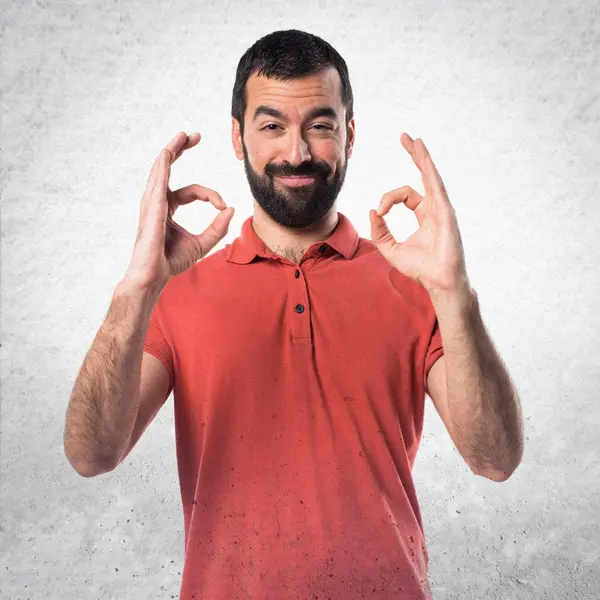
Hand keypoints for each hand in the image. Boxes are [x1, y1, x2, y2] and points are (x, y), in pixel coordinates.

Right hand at [124, 131, 234, 292]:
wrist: (155, 274)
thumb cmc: (171, 261)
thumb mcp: (203, 243)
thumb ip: (218, 227)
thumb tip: (231, 209)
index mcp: (167, 207)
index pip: (193, 190)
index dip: (211, 195)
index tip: (222, 205)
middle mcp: (157, 201)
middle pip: (168, 167)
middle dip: (181, 149)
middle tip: (195, 135)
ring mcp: (151, 201)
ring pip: (161, 167)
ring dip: (173, 148)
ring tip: (184, 134)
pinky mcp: (152, 206)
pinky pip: (158, 179)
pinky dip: (165, 163)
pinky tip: (170, 151)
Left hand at [369, 133, 469, 298]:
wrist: (437, 282)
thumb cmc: (420, 268)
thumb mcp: (390, 248)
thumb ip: (379, 231)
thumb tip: (371, 211)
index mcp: (425, 214)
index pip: (405, 195)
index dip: (388, 199)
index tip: (379, 211)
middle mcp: (435, 208)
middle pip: (424, 175)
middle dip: (415, 155)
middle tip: (405, 137)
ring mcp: (443, 209)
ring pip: (431, 176)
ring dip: (422, 157)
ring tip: (414, 139)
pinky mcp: (446, 213)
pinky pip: (436, 187)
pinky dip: (429, 171)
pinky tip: (423, 158)